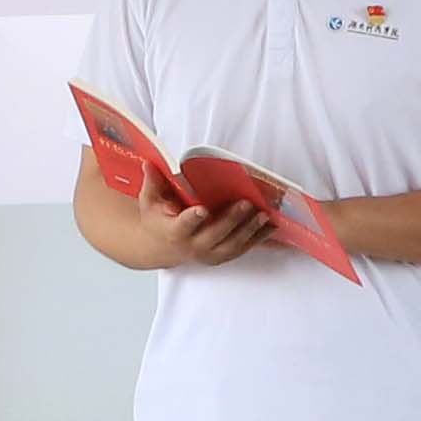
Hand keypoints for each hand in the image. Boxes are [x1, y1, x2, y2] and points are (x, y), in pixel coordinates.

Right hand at [141, 187, 278, 269]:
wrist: (160, 247)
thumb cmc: (158, 221)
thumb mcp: (150, 201)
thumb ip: (153, 182)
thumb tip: (150, 164)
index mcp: (173, 232)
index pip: (183, 225)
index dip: (192, 219)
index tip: (201, 210)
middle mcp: (192, 246)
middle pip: (214, 235)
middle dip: (231, 220)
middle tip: (245, 204)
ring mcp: (208, 254)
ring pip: (231, 245)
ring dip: (249, 231)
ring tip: (263, 216)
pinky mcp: (221, 256)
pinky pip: (242, 249)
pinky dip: (258, 240)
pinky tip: (270, 228)